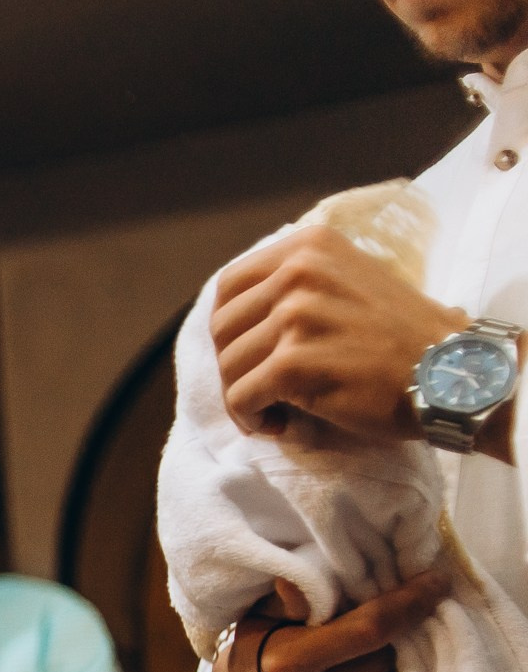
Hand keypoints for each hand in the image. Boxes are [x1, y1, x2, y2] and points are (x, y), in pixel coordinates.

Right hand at [211, 569, 449, 671]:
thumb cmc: (261, 647)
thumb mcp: (263, 614)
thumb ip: (290, 597)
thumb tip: (298, 582)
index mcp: (286, 664)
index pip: (370, 628)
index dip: (410, 602)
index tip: (436, 581)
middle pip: (390, 658)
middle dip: (399, 635)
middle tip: (395, 620)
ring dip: (399, 666)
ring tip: (381, 653)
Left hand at [212, 226, 469, 444]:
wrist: (449, 374)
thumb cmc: (401, 337)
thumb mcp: (349, 281)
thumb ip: (299, 284)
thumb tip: (240, 311)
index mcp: (308, 247)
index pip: (230, 286)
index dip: (229, 328)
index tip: (247, 354)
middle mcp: (299, 272)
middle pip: (222, 328)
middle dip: (233, 366)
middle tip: (259, 390)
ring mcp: (296, 316)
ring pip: (228, 366)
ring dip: (243, 397)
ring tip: (273, 410)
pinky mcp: (293, 362)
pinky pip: (241, 398)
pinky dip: (250, 418)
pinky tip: (276, 424)